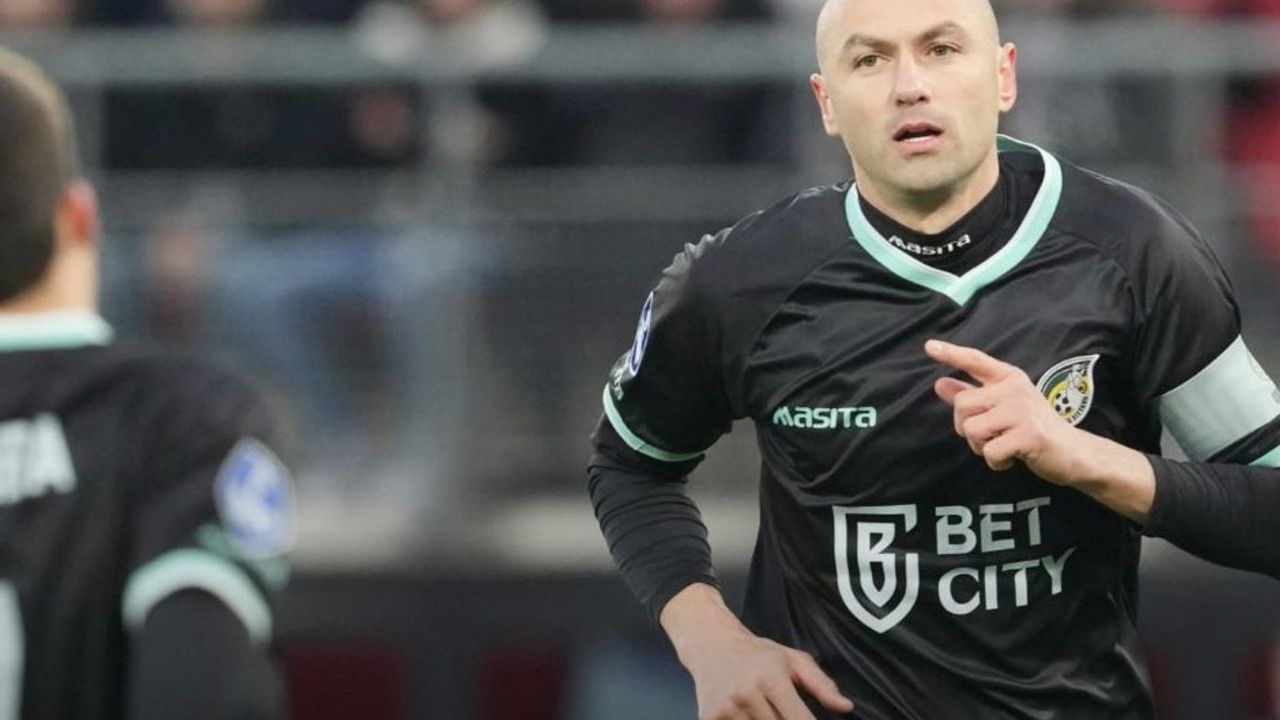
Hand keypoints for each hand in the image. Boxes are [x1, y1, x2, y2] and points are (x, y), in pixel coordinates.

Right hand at [661, 585, 853, 719]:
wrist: (710, 644)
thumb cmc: (757, 654)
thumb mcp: (792, 660)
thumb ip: (821, 684)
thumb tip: (846, 708)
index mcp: (771, 678)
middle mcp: (747, 694)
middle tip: (784, 712)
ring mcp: (726, 709)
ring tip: (765, 711)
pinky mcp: (709, 719)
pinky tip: (748, 715)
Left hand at [924, 340, 1156, 521]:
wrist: (1075, 452)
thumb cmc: (1033, 428)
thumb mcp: (1003, 407)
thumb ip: (972, 395)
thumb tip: (939, 384)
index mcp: (1009, 379)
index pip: (976, 361)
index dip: (951, 353)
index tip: (928, 346)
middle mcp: (1015, 389)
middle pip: (962, 405)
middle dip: (967, 428)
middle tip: (991, 436)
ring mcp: (1022, 410)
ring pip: (972, 430)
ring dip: (982, 447)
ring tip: (1004, 445)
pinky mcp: (1029, 434)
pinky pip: (989, 451)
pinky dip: (996, 462)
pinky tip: (1013, 458)